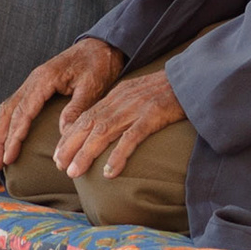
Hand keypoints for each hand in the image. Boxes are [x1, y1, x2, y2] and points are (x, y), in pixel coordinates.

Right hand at [0, 37, 124, 170]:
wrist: (101, 46)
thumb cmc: (98, 65)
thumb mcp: (92, 86)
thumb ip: (76, 108)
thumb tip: (63, 133)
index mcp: (44, 79)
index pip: (23, 112)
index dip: (14, 137)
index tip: (9, 157)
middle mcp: (33, 80)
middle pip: (7, 112)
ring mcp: (32, 83)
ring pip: (6, 109)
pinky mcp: (35, 87)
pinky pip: (13, 106)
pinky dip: (4, 124)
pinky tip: (2, 139)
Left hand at [55, 70, 186, 179]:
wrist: (191, 77)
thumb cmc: (167, 91)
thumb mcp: (138, 94)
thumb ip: (122, 108)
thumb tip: (106, 129)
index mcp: (116, 95)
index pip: (86, 116)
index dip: (69, 135)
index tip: (59, 154)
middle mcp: (121, 101)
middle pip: (89, 124)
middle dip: (70, 145)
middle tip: (59, 166)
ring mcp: (136, 107)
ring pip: (104, 132)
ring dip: (86, 153)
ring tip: (74, 172)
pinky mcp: (153, 115)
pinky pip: (132, 137)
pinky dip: (118, 155)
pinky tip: (109, 172)